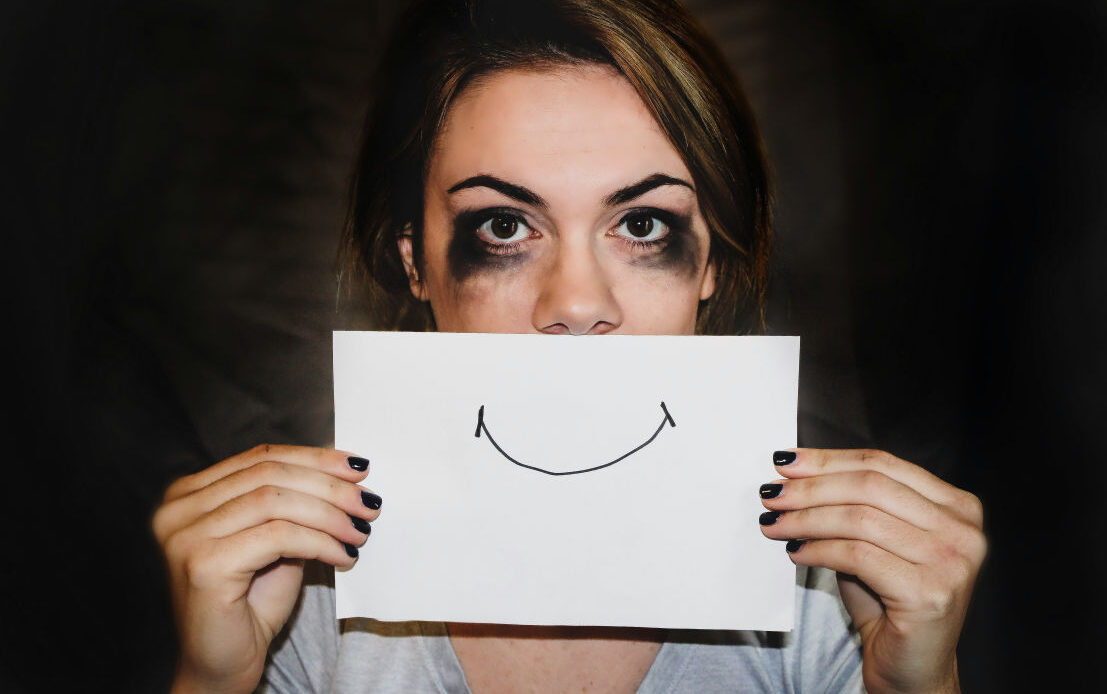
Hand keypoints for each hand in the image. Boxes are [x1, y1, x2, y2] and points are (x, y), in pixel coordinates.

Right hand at [153, 445, 380, 693]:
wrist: (222, 665)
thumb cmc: (249, 606)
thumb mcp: (276, 541)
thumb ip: (294, 504)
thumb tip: (345, 472)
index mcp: (189, 494)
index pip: (261, 458)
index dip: (315, 459)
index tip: (359, 468)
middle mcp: (177, 509)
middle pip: (269, 474)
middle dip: (329, 485)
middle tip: (369, 503)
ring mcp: (185, 536)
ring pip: (276, 501)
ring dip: (330, 515)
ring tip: (360, 531)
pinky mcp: (203, 564)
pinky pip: (279, 537)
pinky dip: (321, 542)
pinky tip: (343, 555)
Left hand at [758, 448, 985, 693]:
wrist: (913, 669)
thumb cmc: (890, 604)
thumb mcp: (875, 542)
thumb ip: (852, 504)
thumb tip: (794, 473)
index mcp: (958, 507)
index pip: (883, 464)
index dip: (829, 460)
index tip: (786, 462)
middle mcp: (963, 531)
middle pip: (870, 486)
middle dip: (812, 487)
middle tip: (772, 494)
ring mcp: (951, 562)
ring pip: (860, 519)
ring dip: (806, 519)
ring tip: (774, 523)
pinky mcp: (929, 593)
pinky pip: (856, 555)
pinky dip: (818, 550)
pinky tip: (795, 552)